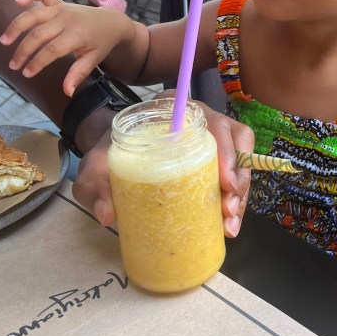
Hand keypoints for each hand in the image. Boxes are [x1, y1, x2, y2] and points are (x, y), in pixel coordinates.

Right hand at [0, 0, 132, 95]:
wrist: (111, 22)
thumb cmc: (101, 43)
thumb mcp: (93, 60)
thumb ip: (78, 74)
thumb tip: (67, 92)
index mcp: (77, 35)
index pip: (52, 49)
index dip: (37, 62)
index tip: (26, 74)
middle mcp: (67, 19)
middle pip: (38, 34)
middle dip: (23, 51)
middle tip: (13, 65)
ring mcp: (62, 9)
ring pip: (34, 15)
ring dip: (17, 26)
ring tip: (4, 41)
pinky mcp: (59, 2)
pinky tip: (17, 1)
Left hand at [73, 100, 253, 238]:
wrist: (107, 158)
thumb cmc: (106, 155)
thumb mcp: (95, 166)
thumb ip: (95, 185)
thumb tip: (107, 215)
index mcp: (176, 110)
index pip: (212, 122)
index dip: (227, 150)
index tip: (225, 182)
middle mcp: (199, 121)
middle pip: (236, 142)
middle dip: (240, 179)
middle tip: (228, 211)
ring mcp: (209, 142)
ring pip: (241, 160)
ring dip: (241, 193)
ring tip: (230, 225)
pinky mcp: (211, 164)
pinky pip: (234, 177)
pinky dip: (235, 200)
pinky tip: (228, 224)